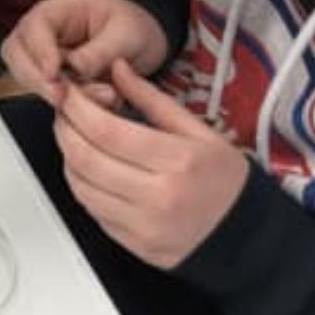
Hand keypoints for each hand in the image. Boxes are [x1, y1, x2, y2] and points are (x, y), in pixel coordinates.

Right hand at [1, 0, 167, 104]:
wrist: (143, 47)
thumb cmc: (132, 29)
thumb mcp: (126, 34)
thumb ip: (101, 51)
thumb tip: (76, 67)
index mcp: (56, 11)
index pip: (33, 27)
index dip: (39, 50)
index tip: (53, 72)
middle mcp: (42, 35)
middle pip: (15, 54)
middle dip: (35, 78)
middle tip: (60, 96)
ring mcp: (43, 59)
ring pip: (26, 78)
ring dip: (54, 93)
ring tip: (96, 95)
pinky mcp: (52, 82)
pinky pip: (47, 96)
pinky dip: (68, 105)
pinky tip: (97, 101)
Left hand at [54, 59, 249, 268]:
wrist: (249, 238)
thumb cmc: (225, 180)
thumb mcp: (198, 130)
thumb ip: (151, 98)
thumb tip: (117, 68)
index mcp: (177, 161)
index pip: (105, 130)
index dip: (76, 107)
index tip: (69, 92)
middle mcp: (157, 197)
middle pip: (84, 157)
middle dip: (64, 127)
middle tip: (64, 111)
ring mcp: (143, 226)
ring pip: (79, 186)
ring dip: (67, 156)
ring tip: (75, 137)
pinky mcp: (134, 246)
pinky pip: (91, 210)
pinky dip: (80, 184)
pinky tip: (89, 168)